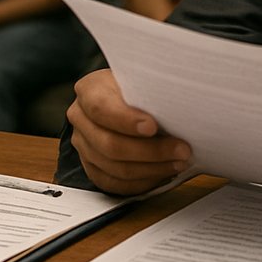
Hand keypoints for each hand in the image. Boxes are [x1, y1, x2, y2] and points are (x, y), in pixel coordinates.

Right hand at [67, 69, 190, 195]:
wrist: (126, 98)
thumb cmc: (137, 86)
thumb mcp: (141, 78)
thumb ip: (149, 90)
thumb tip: (177, 105)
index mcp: (89, 90)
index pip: (101, 109)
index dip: (126, 121)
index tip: (153, 127)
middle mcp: (80, 118)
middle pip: (109, 144)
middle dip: (150, 151)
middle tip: (181, 150)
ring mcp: (84, 145)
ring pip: (115, 168)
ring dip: (152, 169)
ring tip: (178, 162)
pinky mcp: (92, 167)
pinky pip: (116, 183)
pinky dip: (143, 182)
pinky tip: (163, 173)